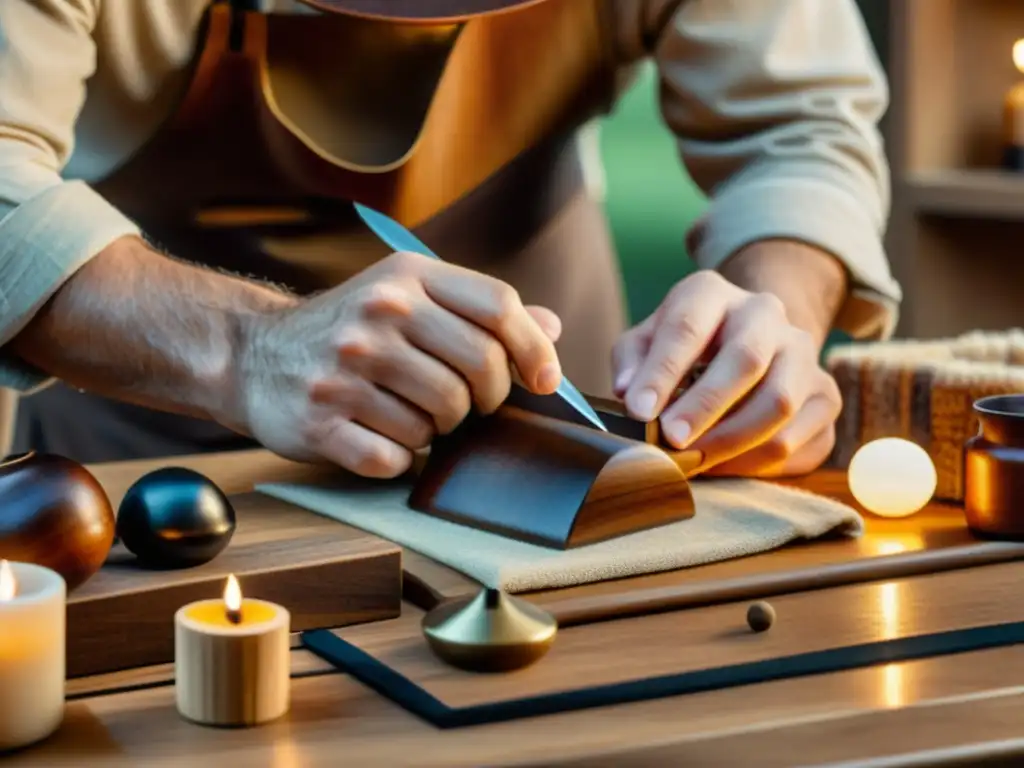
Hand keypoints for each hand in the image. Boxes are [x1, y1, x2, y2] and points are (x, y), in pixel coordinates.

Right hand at [233, 251, 562, 477]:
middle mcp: (376, 315)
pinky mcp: (320, 420)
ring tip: (411, 414)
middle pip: (480, 368)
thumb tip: (551, 327)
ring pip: (441, 419)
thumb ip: (477, 310)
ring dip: (438, 429)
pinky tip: (380, 436)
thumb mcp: (407, 297)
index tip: (543, 381)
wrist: (253, 354)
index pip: (498, 306)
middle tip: (469, 406)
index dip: (534, 348)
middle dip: (487, 400)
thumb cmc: (348, 330)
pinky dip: (398, 457)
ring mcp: (345, 369)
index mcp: (406, 277)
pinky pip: (394, 457)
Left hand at [611, 270, 841, 476]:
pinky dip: (757, 461)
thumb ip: (632, 360)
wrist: (748, 343)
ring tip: (695, 461)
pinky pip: (797, 437)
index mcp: (712, 293)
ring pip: (778, 402)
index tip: (638, 410)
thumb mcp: (646, 342)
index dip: (662, 371)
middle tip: (672, 440)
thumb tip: (628, 391)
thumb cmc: (682, 348)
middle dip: (705, 406)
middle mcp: (765, 313)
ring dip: (732, 440)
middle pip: (744, 359)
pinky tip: (725, 465)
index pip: (688, 326)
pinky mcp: (825, 393)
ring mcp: (802, 352)